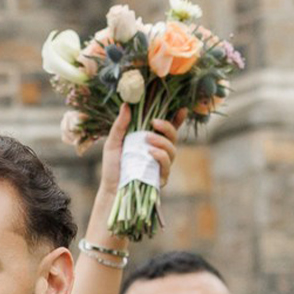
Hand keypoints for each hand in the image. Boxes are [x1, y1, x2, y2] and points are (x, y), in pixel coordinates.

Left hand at [84, 107, 176, 245]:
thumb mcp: (113, 142)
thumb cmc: (112, 166)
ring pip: (172, 149)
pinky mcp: (161, 177)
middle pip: (173, 136)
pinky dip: (160, 156)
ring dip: (162, 142)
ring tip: (147, 139)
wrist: (111, 188)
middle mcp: (159, 151)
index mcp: (150, 140)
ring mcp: (161, 164)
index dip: (177, 118)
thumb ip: (120, 125)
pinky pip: (167, 164)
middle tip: (154, 122)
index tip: (182, 108)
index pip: (167, 128)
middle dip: (167, 127)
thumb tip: (126, 105)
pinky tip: (151, 153)